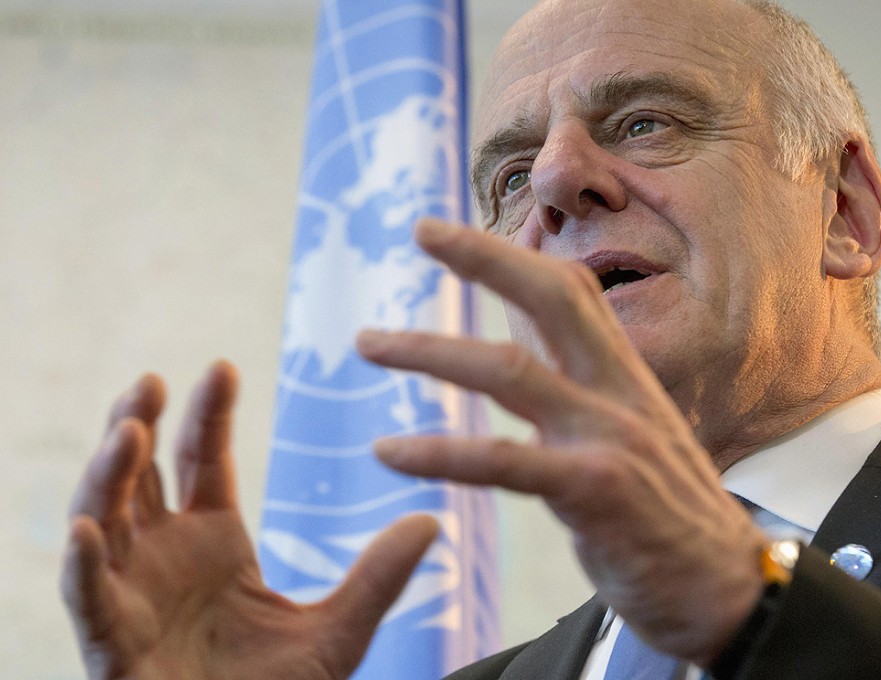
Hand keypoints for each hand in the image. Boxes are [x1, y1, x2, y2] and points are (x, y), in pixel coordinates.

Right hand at [61, 361, 437, 679]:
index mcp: (214, 539)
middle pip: (140, 474)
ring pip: (103, 520)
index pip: (203, 459)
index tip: (222, 365)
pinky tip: (85, 530)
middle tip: (149, 382)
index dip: (209, 412)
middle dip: (137, 424)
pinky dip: (81, 565)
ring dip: (107, 475)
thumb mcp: (340, 630)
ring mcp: (133, 594)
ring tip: (127, 432)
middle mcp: (165, 554)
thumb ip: (379, 578)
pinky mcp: (112, 644)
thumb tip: (432, 522)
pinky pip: (87, 599)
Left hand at [358, 218, 767, 666]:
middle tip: (421, 226)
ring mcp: (609, 438)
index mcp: (624, 378)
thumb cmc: (668, 515)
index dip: (512, 255)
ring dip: (430, 351)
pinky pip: (504, 462)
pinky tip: (389, 452)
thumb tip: (528, 348)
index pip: (572, 293)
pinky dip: (440, 453)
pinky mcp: (596, 491)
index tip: (453, 234)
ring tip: (367, 342)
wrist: (727, 590)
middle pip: (552, 298)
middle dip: (484, 256)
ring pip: (510, 371)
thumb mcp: (631, 436)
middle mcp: (617, 394)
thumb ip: (579, 391)